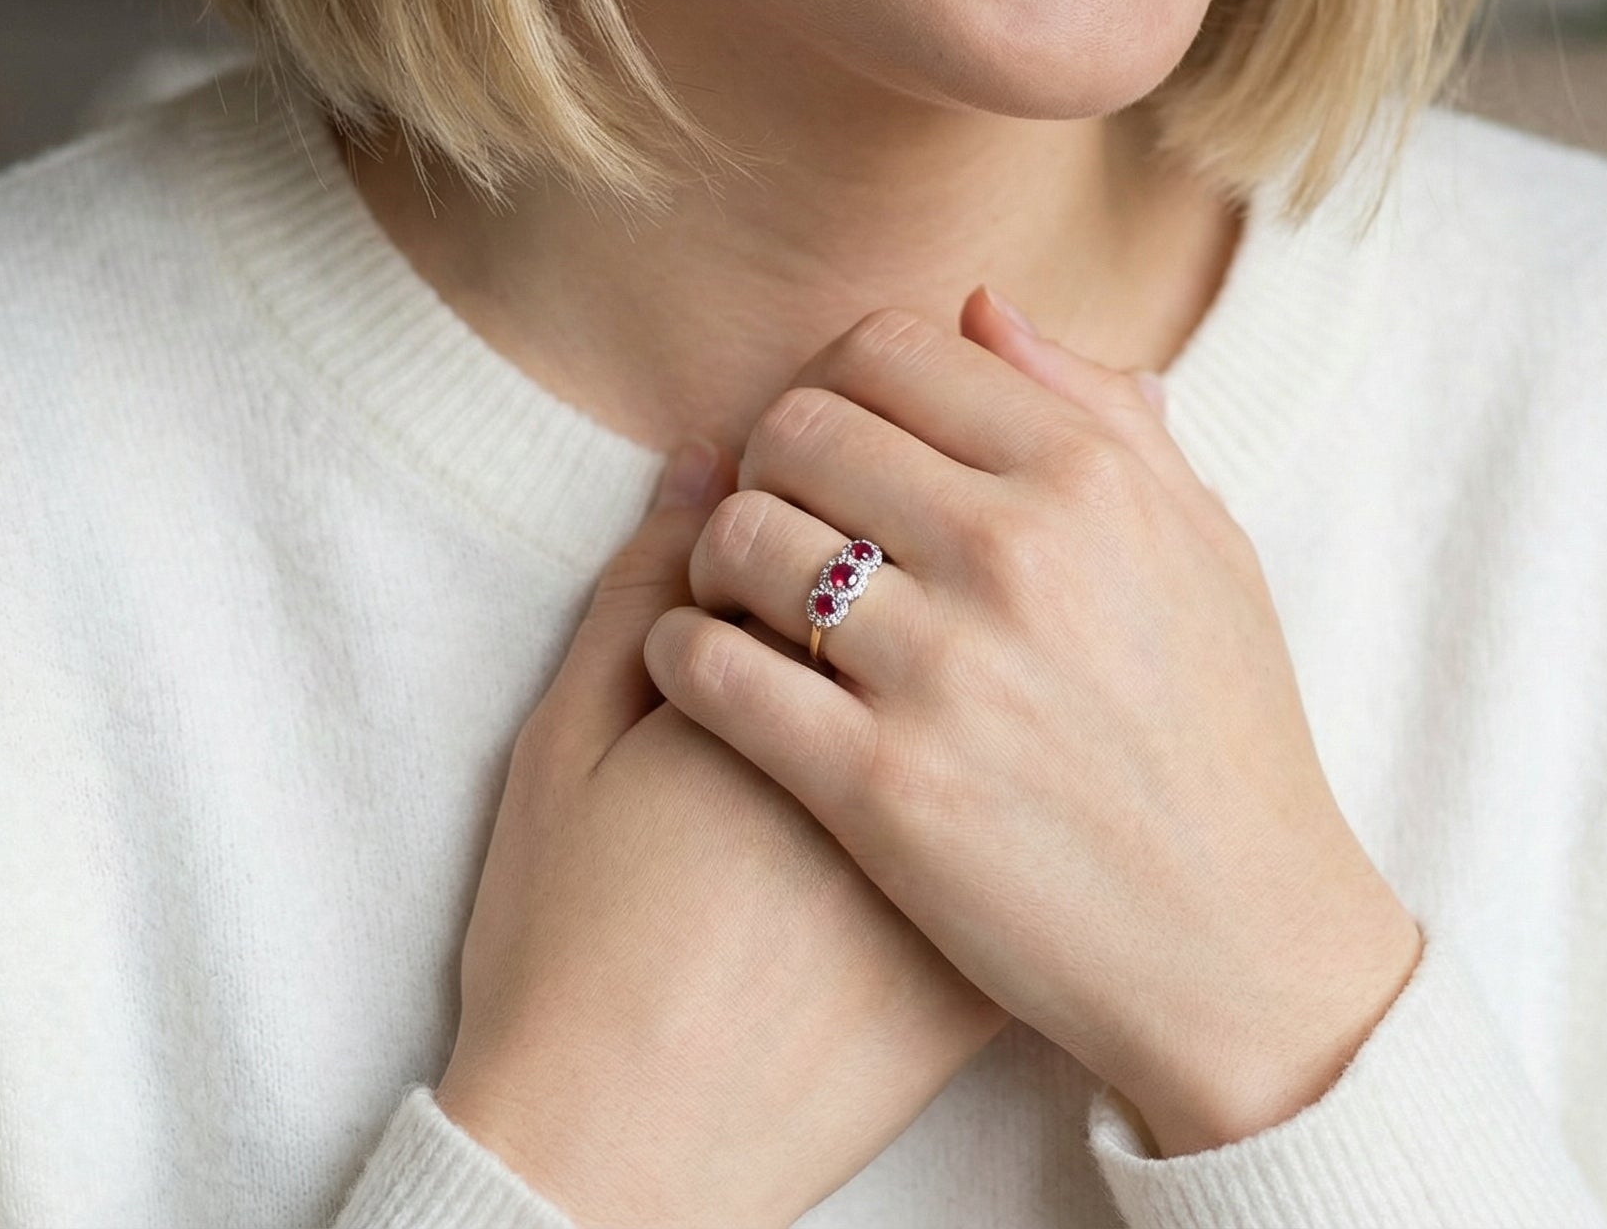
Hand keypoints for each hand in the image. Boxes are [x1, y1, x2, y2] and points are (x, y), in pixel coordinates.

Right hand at [435, 441, 1009, 1228]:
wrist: (624, 1152)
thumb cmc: (569, 938)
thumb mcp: (565, 739)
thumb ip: (636, 580)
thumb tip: (704, 453)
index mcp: (805, 664)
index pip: (863, 497)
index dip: (825, 486)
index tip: (797, 511)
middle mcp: (918, 733)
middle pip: (960, 571)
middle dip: (914, 542)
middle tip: (853, 583)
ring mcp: (975, 848)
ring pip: (1019, 682)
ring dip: (979, 643)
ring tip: (906, 674)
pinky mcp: (1002, 943)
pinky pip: (1040, 808)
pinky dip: (1011, 757)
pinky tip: (959, 766)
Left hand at [643, 288, 1422, 1156]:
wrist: (1244, 951)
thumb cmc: (1227, 740)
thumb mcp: (1205, 549)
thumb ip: (1100, 413)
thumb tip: (981, 306)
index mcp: (1092, 476)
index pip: (890, 347)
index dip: (838, 380)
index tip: (836, 441)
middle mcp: (1014, 550)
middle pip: (797, 426)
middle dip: (768, 462)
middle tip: (780, 518)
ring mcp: (942, 668)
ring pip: (738, 536)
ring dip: (716, 560)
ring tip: (740, 600)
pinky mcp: (878, 785)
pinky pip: (709, 666)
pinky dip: (681, 653)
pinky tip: (707, 673)